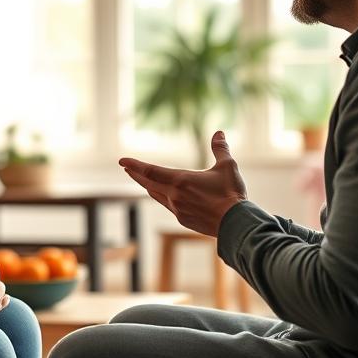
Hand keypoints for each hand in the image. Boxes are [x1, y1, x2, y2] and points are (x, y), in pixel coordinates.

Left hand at [120, 131, 246, 236]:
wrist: (236, 225)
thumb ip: (220, 148)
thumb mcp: (227, 166)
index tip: (122, 160)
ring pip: (156, 195)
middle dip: (136, 174)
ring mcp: (177, 209)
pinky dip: (161, 197)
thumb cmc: (231, 194)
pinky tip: (163, 195)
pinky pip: (167, 205)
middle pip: (148, 183)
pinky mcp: (183, 219)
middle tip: (126, 167)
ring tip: (141, 180)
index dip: (135, 164)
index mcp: (180, 180)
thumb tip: (219, 132)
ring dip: (147, 186)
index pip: (150, 171)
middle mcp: (174, 196)